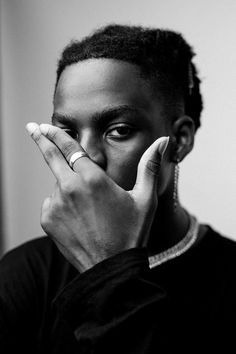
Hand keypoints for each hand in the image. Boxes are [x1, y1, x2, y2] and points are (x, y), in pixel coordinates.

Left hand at [26, 123, 168, 271]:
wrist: (110, 269)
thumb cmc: (131, 233)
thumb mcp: (146, 199)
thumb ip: (150, 166)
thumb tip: (163, 141)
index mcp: (93, 179)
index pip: (69, 147)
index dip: (56, 133)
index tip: (43, 125)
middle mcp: (70, 188)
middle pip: (51, 157)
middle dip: (41, 140)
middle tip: (32, 127)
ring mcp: (56, 204)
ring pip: (57, 184)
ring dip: (66, 185)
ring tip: (88, 207)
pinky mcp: (48, 220)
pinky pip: (52, 202)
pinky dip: (62, 202)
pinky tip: (79, 217)